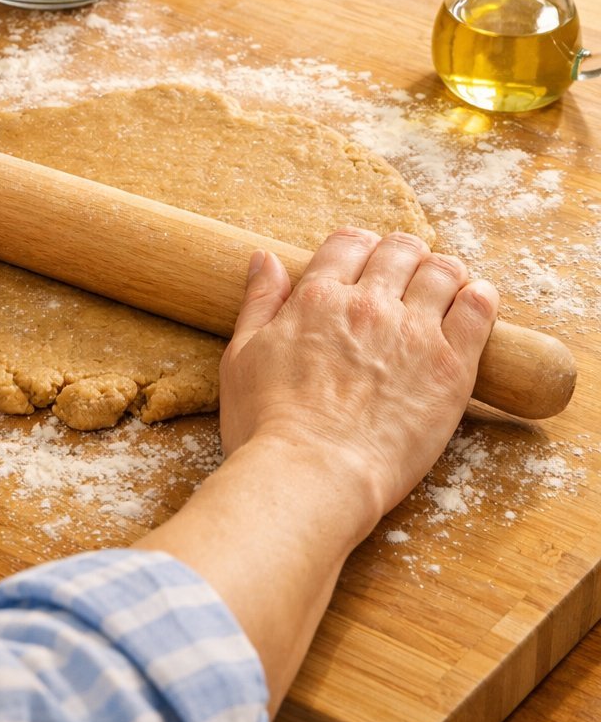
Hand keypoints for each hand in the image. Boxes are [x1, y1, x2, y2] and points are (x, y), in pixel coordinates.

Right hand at [219, 228, 498, 531]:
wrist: (312, 477)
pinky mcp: (451, 367)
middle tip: (407, 273)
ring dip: (443, 272)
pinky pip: (479, 311)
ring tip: (444, 288)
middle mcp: (368, 304)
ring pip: (443, 272)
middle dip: (403, 254)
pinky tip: (475, 301)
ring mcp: (413, 333)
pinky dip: (480, 298)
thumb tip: (265, 258)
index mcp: (317, 298)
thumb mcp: (241, 356)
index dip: (359, 246)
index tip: (366, 258)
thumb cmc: (268, 428)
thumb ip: (258, 302)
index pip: (348, 243)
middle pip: (398, 250)